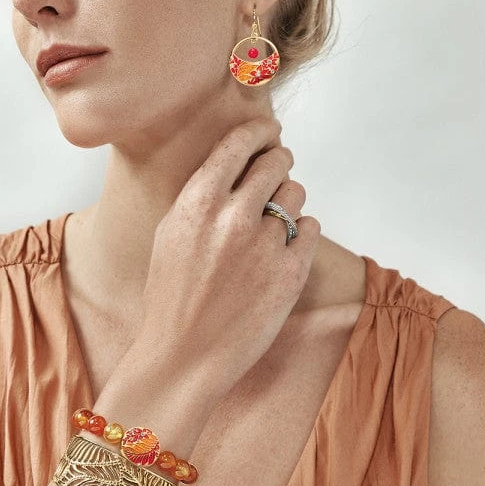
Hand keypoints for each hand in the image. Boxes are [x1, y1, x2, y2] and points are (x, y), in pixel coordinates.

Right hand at [133, 116, 320, 403]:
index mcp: (198, 202)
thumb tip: (238, 161)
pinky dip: (303, 233)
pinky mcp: (292, 272)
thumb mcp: (171, 232)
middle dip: (279, 160)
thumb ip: (203, 193)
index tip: (268, 130)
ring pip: (297, 194)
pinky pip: (313, 228)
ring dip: (289, 201)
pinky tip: (284, 249)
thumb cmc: (172, 295)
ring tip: (272, 224)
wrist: (183, 356)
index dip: (259, 130)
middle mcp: (234, 217)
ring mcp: (266, 245)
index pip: (240, 142)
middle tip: (278, 167)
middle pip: (276, 161)